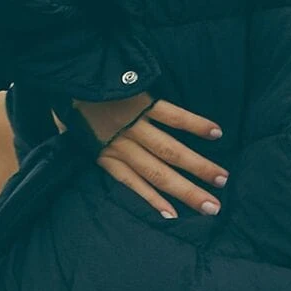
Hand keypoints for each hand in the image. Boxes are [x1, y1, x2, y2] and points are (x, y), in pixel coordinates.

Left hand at [51, 93, 226, 218]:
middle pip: (159, 173)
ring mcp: (136, 124)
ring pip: (170, 150)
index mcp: (105, 155)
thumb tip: (100, 161)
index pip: (133, 183)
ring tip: (221, 178)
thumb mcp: (74, 136)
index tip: (176, 217)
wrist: (69, 73)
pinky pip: (173, 116)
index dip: (154, 201)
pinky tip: (215, 134)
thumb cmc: (70, 106)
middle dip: (188, 192)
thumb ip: (91, 150)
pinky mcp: (145, 102)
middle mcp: (123, 145)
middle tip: (213, 207)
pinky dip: (194, 125)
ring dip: (197, 166)